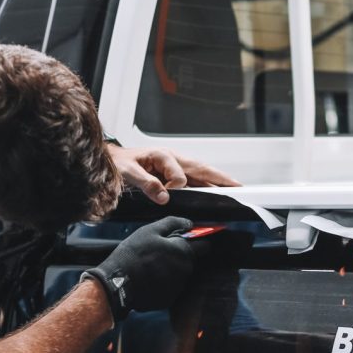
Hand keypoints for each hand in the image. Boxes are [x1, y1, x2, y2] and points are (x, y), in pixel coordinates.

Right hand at [82, 217, 197, 320]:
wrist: (118, 282)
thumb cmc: (133, 254)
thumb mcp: (150, 231)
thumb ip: (173, 223)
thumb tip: (189, 223)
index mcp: (183, 252)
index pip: (204, 246)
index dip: (197, 241)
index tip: (187, 239)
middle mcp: (185, 270)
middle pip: (189, 260)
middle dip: (179, 255)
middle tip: (158, 252)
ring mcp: (178, 286)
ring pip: (179, 274)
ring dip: (170, 269)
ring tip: (150, 266)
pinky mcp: (168, 299)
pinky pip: (170, 287)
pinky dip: (162, 283)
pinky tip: (148, 279)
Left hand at [108, 146, 238, 204]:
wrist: (113, 160)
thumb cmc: (119, 163)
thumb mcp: (127, 172)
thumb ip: (145, 183)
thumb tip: (164, 196)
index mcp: (162, 156)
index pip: (179, 174)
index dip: (176, 186)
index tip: (168, 196)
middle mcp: (173, 159)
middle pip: (202, 168)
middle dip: (220, 178)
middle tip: (239, 187)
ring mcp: (176, 165)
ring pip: (202, 173)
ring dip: (218, 180)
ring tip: (235, 189)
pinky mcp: (175, 173)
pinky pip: (196, 179)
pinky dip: (209, 184)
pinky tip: (217, 192)